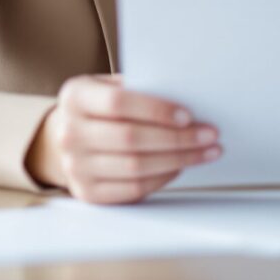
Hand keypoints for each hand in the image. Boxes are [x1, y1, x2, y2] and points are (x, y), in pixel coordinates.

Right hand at [26, 74, 221, 203]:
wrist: (70, 137)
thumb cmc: (101, 108)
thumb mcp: (110, 86)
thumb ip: (140, 88)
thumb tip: (187, 95)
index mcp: (75, 97)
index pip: (118, 103)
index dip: (156, 110)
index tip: (188, 115)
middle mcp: (69, 133)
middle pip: (130, 138)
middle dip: (177, 138)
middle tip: (209, 134)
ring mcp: (75, 167)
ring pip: (136, 166)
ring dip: (178, 159)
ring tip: (206, 152)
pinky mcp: (88, 193)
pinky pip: (133, 189)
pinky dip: (162, 178)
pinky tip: (180, 166)